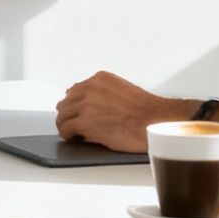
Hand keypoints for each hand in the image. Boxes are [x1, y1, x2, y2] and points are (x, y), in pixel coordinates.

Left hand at [53, 71, 198, 152]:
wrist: (156, 122)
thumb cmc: (146, 112)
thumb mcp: (122, 92)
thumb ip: (103, 95)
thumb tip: (88, 108)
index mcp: (100, 79)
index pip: (76, 90)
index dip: (76, 104)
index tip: (78, 113)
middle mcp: (91, 88)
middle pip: (66, 101)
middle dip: (70, 114)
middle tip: (74, 125)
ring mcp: (86, 104)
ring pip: (62, 115)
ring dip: (67, 124)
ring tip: (73, 133)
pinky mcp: (85, 122)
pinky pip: (65, 128)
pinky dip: (68, 135)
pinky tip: (74, 138)